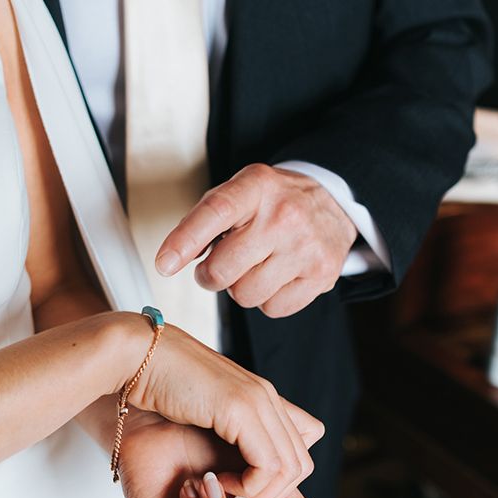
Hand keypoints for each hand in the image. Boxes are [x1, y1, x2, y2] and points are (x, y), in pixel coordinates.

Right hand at [122, 317, 323, 497]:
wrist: (133, 354)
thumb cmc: (157, 382)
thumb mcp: (203, 408)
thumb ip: (229, 426)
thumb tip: (240, 458)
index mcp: (261, 394)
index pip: (303, 444)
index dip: (278, 476)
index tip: (240, 484)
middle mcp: (266, 395)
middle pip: (302, 463)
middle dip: (271, 492)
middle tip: (232, 495)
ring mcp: (256, 399)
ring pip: (291, 469)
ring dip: (258, 494)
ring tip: (221, 489)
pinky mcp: (239, 408)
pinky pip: (267, 466)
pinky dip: (246, 487)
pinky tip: (213, 481)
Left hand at [155, 164, 357, 317]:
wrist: (333, 202)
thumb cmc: (272, 203)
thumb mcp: (238, 194)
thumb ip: (202, 222)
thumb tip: (172, 260)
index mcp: (255, 187)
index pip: (215, 213)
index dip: (184, 241)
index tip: (164, 264)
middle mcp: (283, 215)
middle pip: (223, 269)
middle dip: (211, 275)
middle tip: (219, 266)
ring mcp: (305, 247)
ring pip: (245, 296)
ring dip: (241, 288)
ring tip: (255, 266)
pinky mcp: (321, 275)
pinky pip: (272, 309)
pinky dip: (268, 300)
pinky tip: (278, 276)